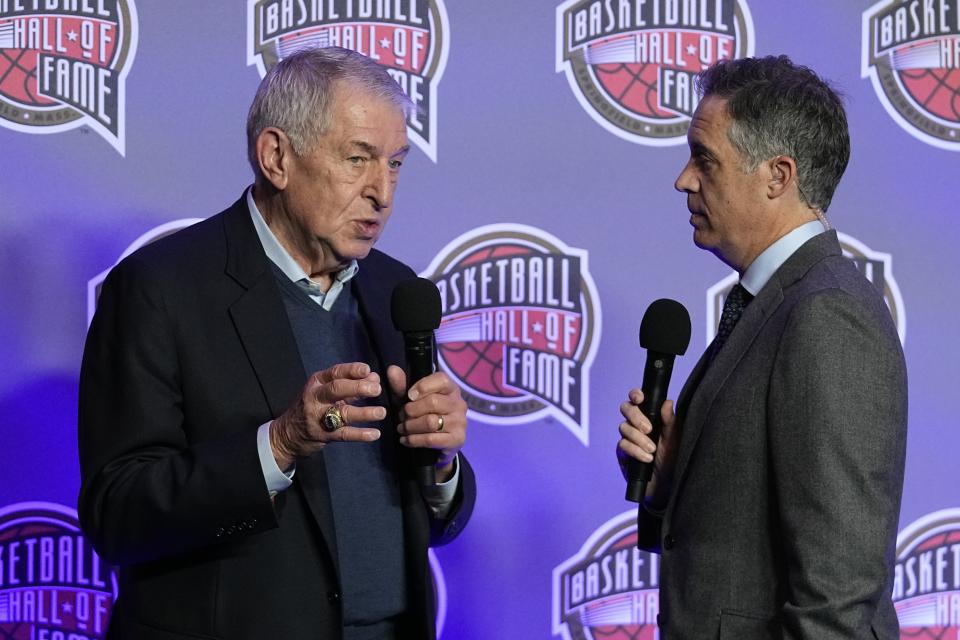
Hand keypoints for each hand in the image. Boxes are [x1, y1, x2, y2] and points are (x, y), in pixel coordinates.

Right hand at [270, 362, 384, 469]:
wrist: (287, 434)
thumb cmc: (313, 407)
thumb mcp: (326, 392)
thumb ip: (350, 384)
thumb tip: (374, 377)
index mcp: (317, 383)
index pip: (335, 373)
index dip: (352, 370)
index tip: (367, 370)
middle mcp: (316, 397)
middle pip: (336, 389)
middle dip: (357, 388)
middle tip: (376, 389)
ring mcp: (318, 417)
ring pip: (342, 413)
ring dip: (363, 413)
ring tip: (381, 412)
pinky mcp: (323, 435)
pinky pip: (344, 434)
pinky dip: (360, 434)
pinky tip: (375, 433)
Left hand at [387, 365, 466, 482]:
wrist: (438, 443)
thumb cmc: (423, 414)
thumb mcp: (411, 399)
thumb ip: (402, 385)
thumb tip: (391, 370)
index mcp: (451, 388)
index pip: (442, 380)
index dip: (423, 386)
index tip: (409, 396)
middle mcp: (459, 403)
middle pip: (433, 402)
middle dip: (411, 410)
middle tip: (401, 416)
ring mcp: (460, 422)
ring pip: (430, 422)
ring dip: (410, 426)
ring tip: (401, 428)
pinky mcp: (457, 439)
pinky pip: (431, 439)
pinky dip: (413, 440)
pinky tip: (405, 440)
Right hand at [616, 388, 677, 506]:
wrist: (667, 483)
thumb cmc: (672, 458)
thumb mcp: (675, 439)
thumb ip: (670, 421)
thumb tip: (667, 402)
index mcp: (650, 416)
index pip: (638, 399)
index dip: (635, 395)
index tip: (640, 398)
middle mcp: (636, 424)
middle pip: (626, 408)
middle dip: (636, 417)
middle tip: (649, 429)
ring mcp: (628, 437)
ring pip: (623, 427)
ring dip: (638, 438)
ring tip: (652, 450)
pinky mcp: (622, 452)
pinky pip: (623, 445)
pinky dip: (635, 451)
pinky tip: (647, 459)